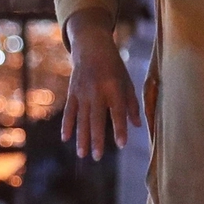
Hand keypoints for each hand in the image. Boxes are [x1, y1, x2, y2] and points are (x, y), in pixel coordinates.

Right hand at [60, 9, 140, 159]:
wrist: (91, 47)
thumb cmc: (114, 66)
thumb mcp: (127, 81)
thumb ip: (132, 104)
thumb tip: (137, 125)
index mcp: (114, 87)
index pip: (117, 111)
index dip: (119, 128)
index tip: (121, 144)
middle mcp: (97, 91)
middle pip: (96, 119)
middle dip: (97, 139)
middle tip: (97, 157)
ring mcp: (82, 92)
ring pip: (82, 118)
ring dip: (81, 137)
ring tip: (82, 154)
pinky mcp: (72, 92)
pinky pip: (69, 111)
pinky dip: (67, 124)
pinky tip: (66, 138)